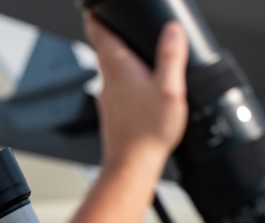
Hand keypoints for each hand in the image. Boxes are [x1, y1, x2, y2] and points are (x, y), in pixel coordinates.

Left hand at [85, 14, 188, 171]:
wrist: (132, 164)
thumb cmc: (149, 131)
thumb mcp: (170, 88)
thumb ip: (170, 56)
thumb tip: (171, 30)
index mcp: (119, 69)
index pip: (99, 34)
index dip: (95, 16)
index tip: (93, 7)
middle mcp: (108, 81)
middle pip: (103, 49)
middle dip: (109, 33)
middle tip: (114, 21)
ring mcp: (107, 98)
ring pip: (109, 69)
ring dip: (117, 56)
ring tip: (131, 49)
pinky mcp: (111, 112)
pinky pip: (116, 87)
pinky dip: (124, 78)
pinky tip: (139, 85)